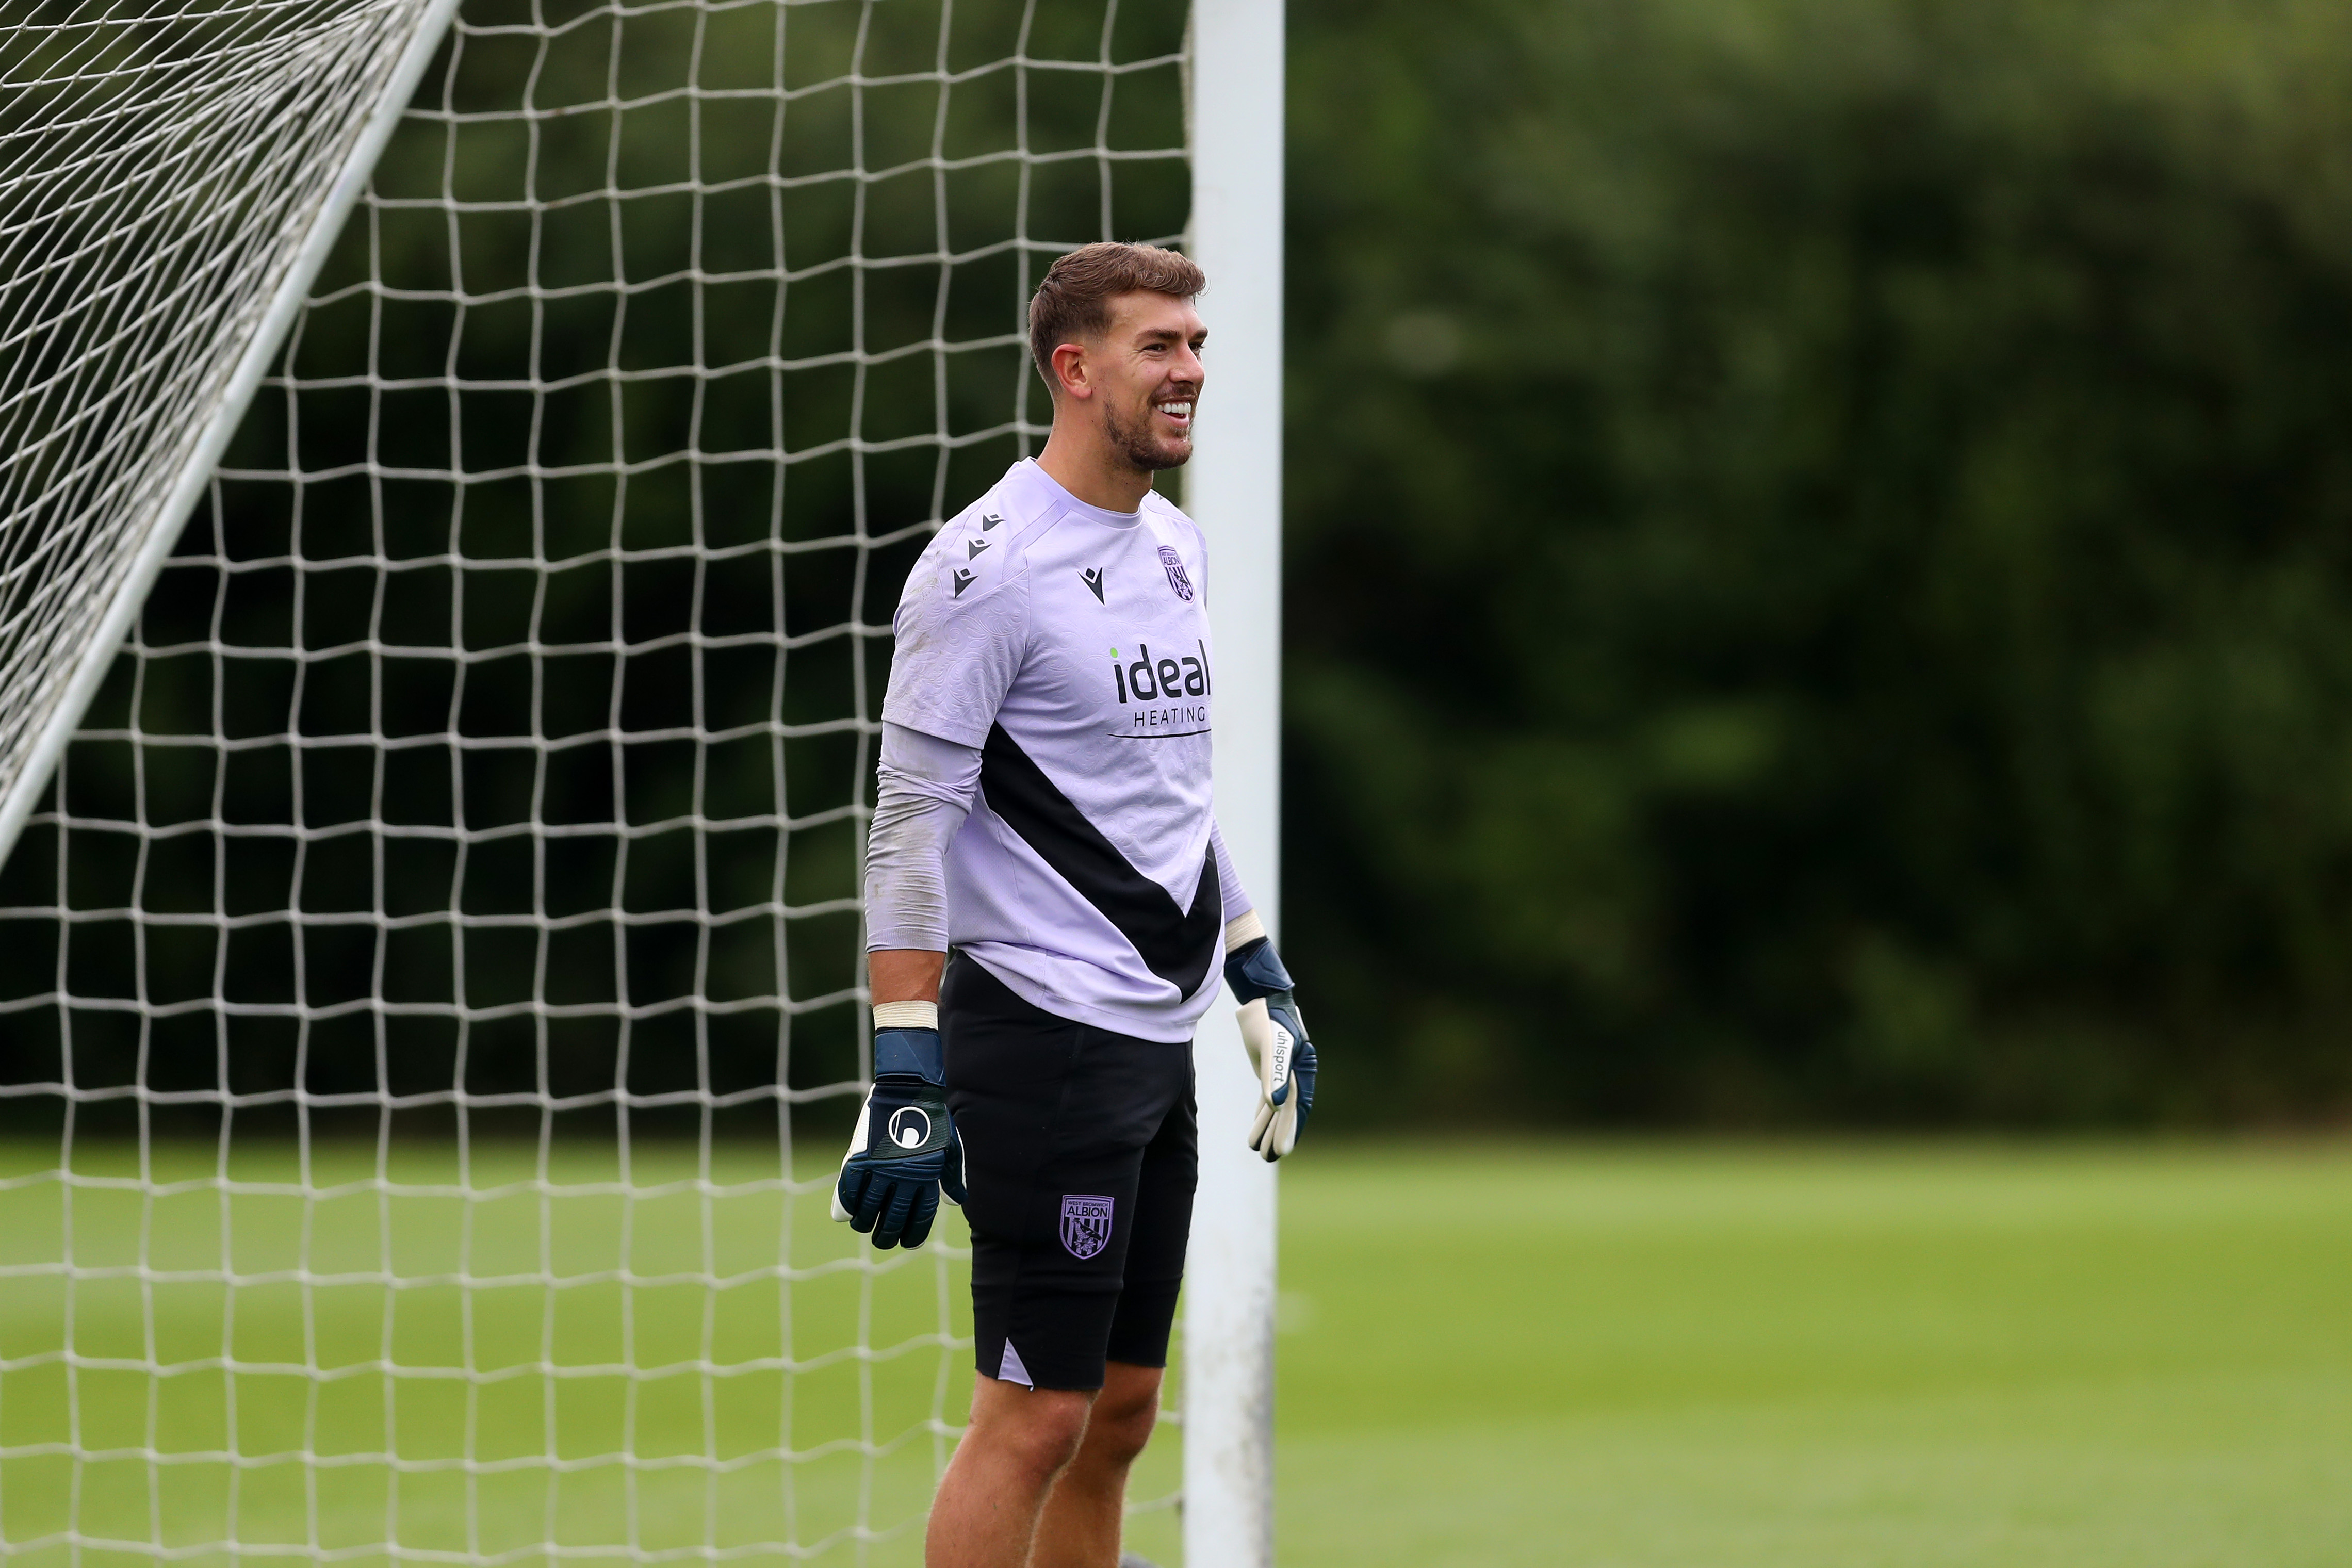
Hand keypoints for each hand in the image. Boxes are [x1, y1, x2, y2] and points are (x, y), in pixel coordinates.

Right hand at [829, 1027, 965, 1247]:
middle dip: (886, 1237)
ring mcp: (879, 1167)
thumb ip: (952, 1177)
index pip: (918, 1218)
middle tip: (882, 1241)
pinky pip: (849, 1190)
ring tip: (863, 1226)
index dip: (913, 1235)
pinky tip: (846, 1213)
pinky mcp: (860, 1157)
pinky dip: (846, 1205)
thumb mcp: (950, 1148)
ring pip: (867, 1210)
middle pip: (891, 1220)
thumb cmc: (933, 1119)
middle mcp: (902, 1177)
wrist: (908, 1089)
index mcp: (926, 1177)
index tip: (907, 1243)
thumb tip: (954, 1203)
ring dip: (863, 1223)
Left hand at [1226, 936, 1316, 1160]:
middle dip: (1278, 1135)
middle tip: (1267, 1158)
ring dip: (1268, 1127)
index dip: (1290, 1130)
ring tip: (1256, 1149)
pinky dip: (1263, 1113)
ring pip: (1276, 1106)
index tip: (1282, 1151)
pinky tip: (1258, 1127)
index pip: (1297, 1107)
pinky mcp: (1270, 1069)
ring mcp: (1283, 1073)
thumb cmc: (1268, 1020)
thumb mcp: (1271, 1047)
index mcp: (1302, 1071)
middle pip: (1287, 1111)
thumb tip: (1276, 1105)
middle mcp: (1296, 1074)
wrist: (1262, 999)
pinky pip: (1269, 1096)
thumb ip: (1274, 1075)